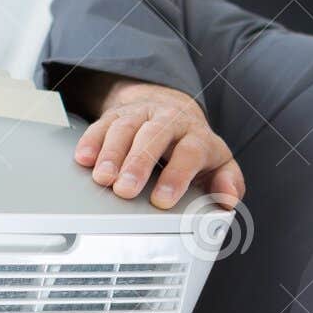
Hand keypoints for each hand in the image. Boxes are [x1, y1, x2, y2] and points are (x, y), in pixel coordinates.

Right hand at [75, 77, 243, 209]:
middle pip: (154, 135)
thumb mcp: (218, 164)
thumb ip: (228, 183)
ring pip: (126, 127)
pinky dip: (91, 141)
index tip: (162, 200)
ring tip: (102, 179)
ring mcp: (141, 115)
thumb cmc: (192, 148)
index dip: (176, 176)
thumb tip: (229, 199)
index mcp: (196, 135)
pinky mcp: (117, 115)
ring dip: (111, 154)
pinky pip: (102, 124)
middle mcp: (169, 120)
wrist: (171, 112)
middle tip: (125, 190)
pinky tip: (84, 159)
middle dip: (138, 163)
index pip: (189, 152)